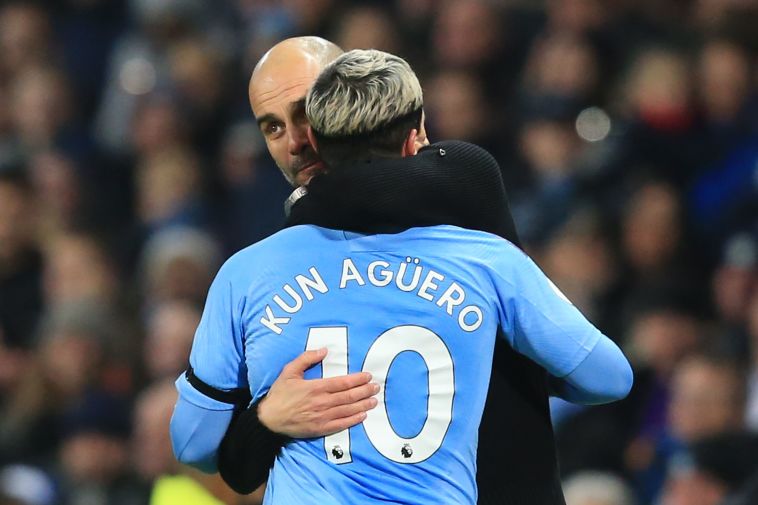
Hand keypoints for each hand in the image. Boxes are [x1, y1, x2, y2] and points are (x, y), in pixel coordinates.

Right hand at [257, 348, 378, 437]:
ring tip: (374, 400)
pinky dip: (354, 420)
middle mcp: (322, 402)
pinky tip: (362, 416)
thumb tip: (324, 350)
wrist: (269, 420)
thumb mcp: (289, 371)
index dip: (357, 379)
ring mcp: (322, 417)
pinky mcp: (320, 429)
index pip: (342, 383)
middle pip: (349, 396)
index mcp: (316, 387)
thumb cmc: (279, 394)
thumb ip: (306, 358)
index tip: (367, 376)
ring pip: (348, 410)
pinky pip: (341, 425)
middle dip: (365, 391)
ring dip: (363, 405)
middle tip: (376, 387)